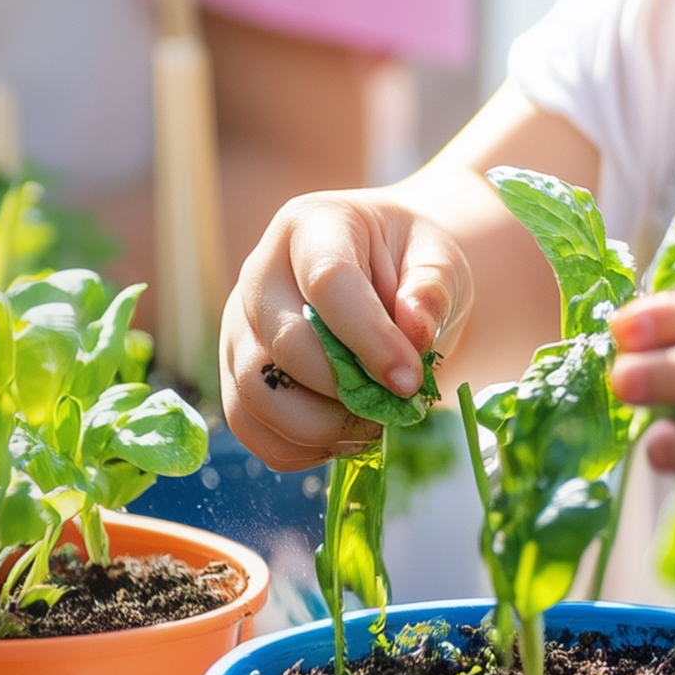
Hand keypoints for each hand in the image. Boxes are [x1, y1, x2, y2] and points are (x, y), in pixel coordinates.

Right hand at [220, 189, 466, 472]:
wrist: (387, 280)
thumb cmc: (409, 263)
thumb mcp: (438, 259)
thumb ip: (431, 290)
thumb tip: (414, 332)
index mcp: (311, 227)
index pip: (329, 282)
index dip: (370, 338)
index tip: (409, 381)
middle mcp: (260, 273)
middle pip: (284, 345)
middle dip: (346, 391)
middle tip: (396, 407)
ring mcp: (239, 325)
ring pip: (255, 393)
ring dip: (320, 427)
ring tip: (371, 424)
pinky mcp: (236, 372)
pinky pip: (250, 426)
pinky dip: (298, 448)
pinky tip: (342, 438)